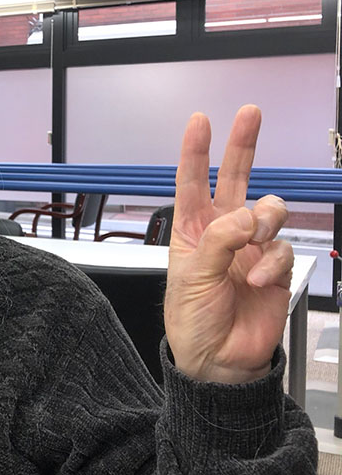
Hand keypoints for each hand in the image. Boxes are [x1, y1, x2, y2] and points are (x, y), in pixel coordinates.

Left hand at [164, 104, 292, 383]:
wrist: (220, 360)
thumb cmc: (193, 322)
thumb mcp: (191, 278)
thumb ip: (218, 241)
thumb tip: (245, 216)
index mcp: (190, 231)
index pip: (193, 183)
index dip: (196, 151)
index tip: (199, 121)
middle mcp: (221, 233)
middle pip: (235, 180)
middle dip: (242, 146)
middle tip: (249, 114)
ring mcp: (250, 248)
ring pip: (269, 210)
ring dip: (264, 219)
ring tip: (253, 239)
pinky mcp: (276, 266)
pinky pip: (283, 247)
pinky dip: (273, 261)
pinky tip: (259, 279)